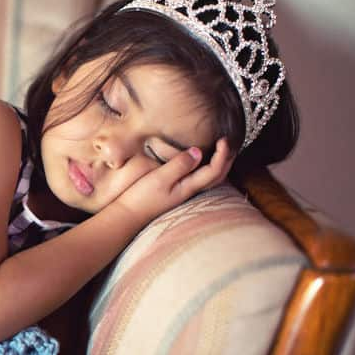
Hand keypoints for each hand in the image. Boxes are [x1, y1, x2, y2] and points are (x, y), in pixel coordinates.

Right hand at [112, 138, 234, 226]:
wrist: (127, 216)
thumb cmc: (141, 198)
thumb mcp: (159, 178)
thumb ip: (179, 165)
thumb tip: (198, 151)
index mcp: (188, 187)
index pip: (215, 170)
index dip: (223, 154)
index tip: (223, 138)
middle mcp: (189, 191)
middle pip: (218, 177)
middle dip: (227, 159)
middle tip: (227, 142)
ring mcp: (182, 193)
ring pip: (209, 179)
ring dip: (219, 164)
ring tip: (219, 150)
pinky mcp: (175, 192)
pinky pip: (199, 179)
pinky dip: (206, 168)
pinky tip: (199, 162)